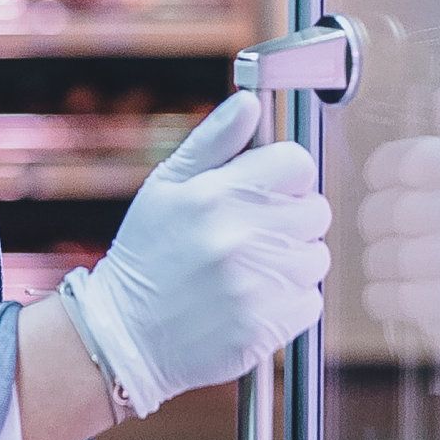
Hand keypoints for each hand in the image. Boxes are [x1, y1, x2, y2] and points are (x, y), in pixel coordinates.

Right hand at [60, 96, 328, 417]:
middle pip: (316, 211)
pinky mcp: (262, 328)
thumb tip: (249, 102)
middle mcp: (238, 237)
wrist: (123, 337)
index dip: (288, 175)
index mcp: (215, 194)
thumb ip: (213, 141)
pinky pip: (309, 303)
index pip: (298, 164)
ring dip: (292, 262)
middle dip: (293, 219)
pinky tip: (252, 301)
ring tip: (251, 270)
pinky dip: (289, 304)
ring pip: (316, 258)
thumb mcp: (165, 187)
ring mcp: (253, 285)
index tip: (271, 190)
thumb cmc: (146, 256)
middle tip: (256, 234)